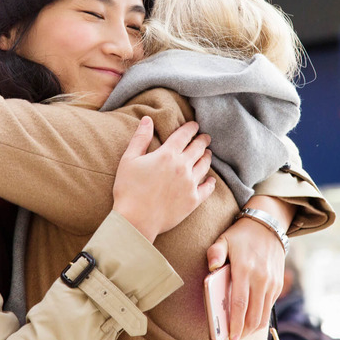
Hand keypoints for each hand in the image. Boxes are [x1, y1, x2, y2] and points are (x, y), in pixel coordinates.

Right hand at [112, 117, 215, 242]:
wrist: (136, 220)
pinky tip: (211, 180)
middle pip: (198, 148)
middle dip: (202, 140)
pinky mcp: (193, 200)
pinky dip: (211, 182)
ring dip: (207, 157)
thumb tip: (148, 119)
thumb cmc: (128, 189)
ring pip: (205, 165)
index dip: (191, 128)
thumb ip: (140, 138)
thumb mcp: (129, 160)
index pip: (184, 135)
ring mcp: (190, 184)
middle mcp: (182, 167)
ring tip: (207, 154)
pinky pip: (207, 188)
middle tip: (205, 137)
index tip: (195, 125)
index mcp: (167, 154)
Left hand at [206, 217, 284, 339]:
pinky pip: (270, 306)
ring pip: (264, 314)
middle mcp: (261, 278)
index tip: (230, 338)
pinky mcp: (278, 284)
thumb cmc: (241, 236)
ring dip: (252, 328)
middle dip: (243, 331)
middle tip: (233, 339)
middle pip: (253, 314)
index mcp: (245, 269)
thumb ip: (215, 253)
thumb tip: (212, 268)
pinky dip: (261, 317)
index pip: (240, 303)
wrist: (268, 225)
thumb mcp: (224, 239)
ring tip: (241, 333)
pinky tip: (251, 320)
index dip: (235, 323)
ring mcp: (272, 282)